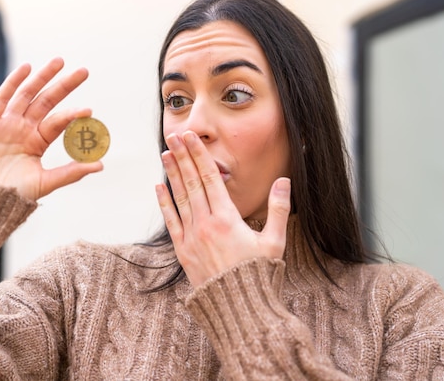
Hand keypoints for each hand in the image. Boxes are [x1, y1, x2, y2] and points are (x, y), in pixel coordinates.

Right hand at [0, 57, 102, 199]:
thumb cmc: (12, 195)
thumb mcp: (45, 182)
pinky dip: (13, 82)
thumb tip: (101, 165)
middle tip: (84, 71)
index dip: (73, 115)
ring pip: (27, 94)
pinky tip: (26, 68)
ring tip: (59, 62)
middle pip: (47, 101)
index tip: (89, 111)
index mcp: (38, 141)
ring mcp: (6, 123)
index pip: (59, 122)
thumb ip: (72, 172)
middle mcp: (24, 128)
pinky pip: (2, 97)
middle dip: (64, 86)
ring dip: (42, 77)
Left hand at [155, 131, 290, 287]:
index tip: (191, 139)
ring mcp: (192, 237)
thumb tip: (284, 181)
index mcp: (228, 218)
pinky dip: (164, 203)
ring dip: (172, 174)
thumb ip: (279, 209)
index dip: (200, 156)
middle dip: (183, 157)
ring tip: (165, 153)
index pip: (211, 178)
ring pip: (180, 198)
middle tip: (175, 135)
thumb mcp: (275, 242)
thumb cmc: (259, 275)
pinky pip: (171, 222)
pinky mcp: (183, 251)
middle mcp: (206, 224)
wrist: (238, 309)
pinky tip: (159, 187)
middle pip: (193, 183)